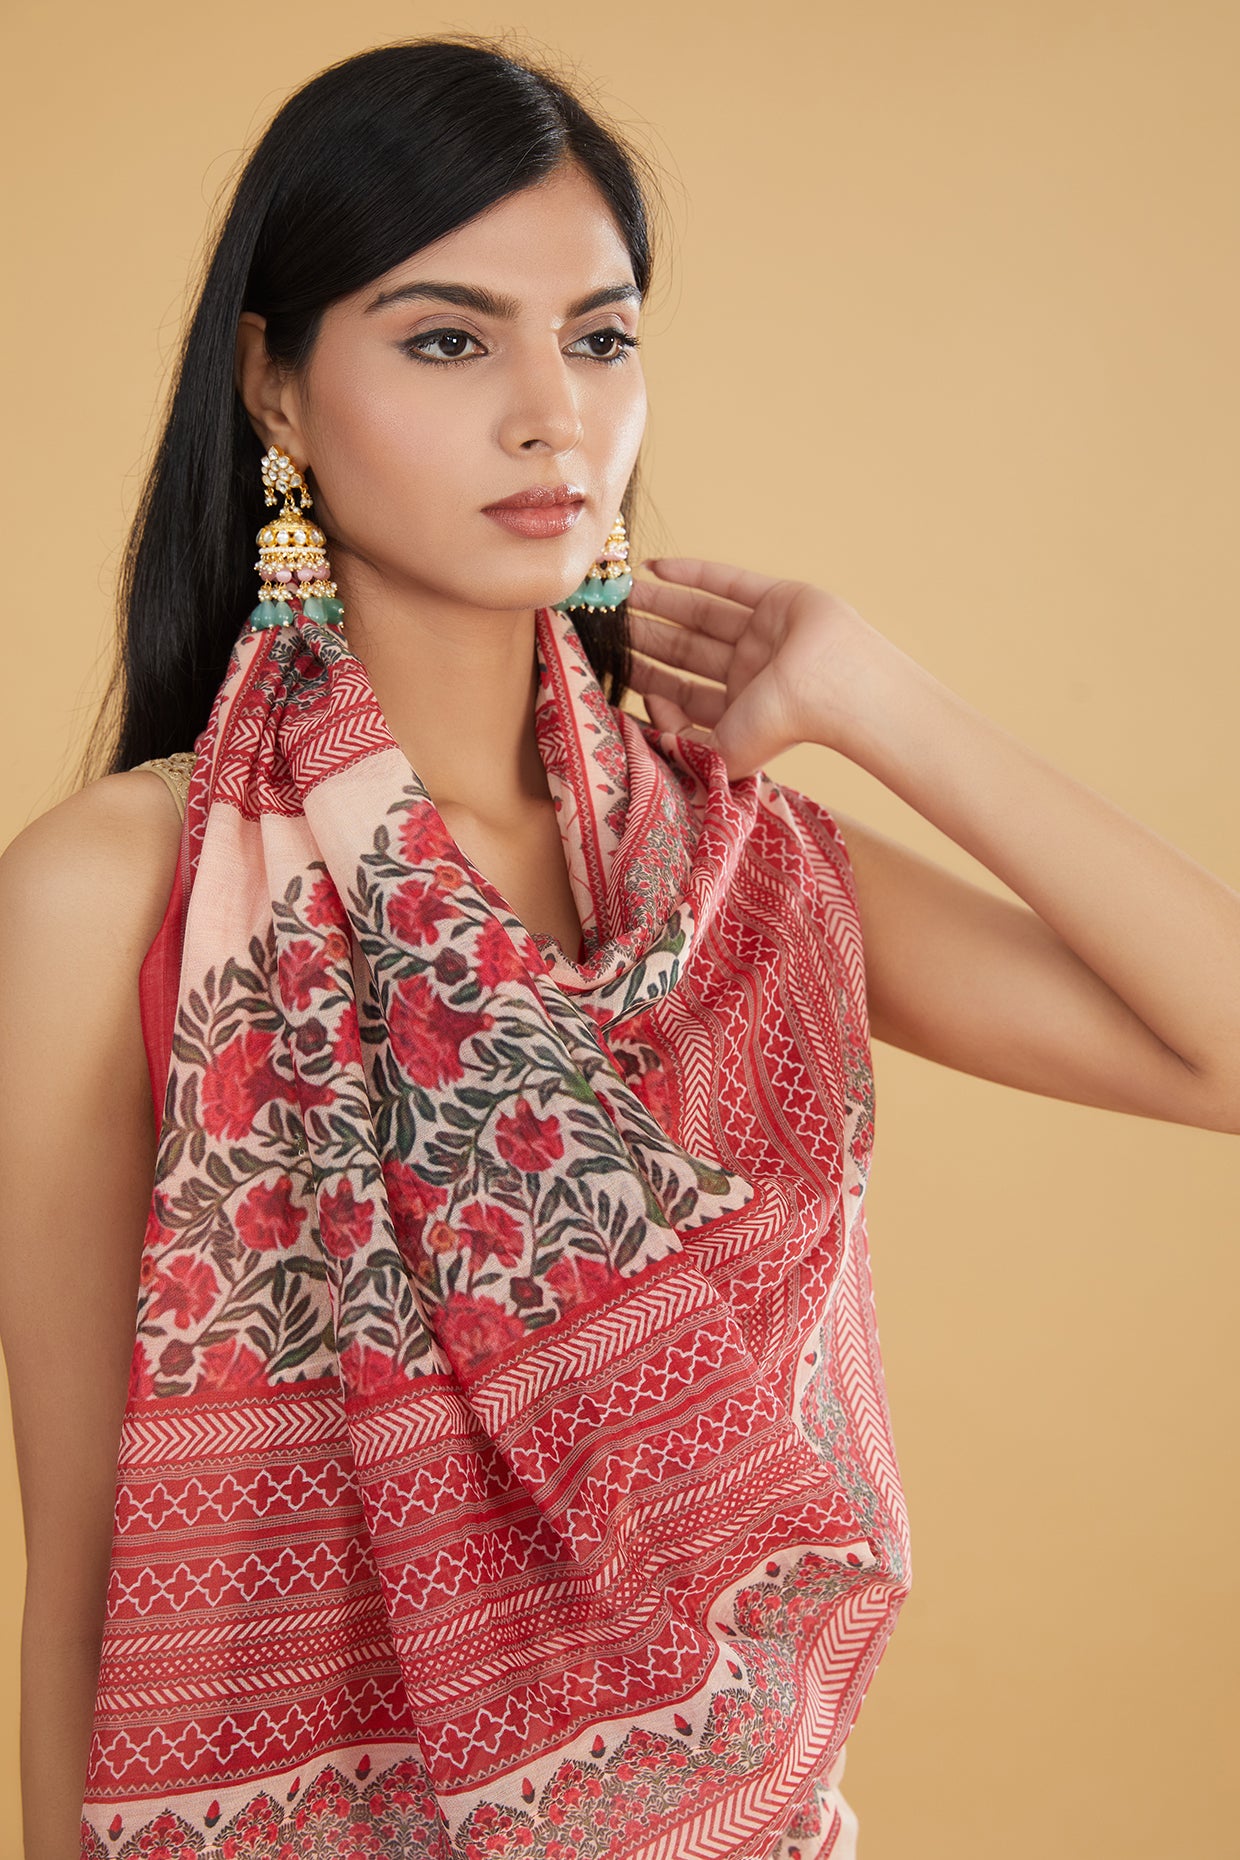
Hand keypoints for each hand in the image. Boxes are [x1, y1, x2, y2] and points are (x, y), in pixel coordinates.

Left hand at [626, 557, 875, 779]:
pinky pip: (728, 583)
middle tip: (605, 622)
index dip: (648, 681)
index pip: (683, 694)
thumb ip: (677, 740)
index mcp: (739, 710)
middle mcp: (750, 672)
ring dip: (660, 603)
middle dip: (645, 638)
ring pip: (700, 615)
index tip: (614, 669)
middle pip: (686, 652)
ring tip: (621, 593)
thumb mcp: (718, 752)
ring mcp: (765, 634)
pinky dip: (692, 573)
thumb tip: (650, 702)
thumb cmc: (782, 727)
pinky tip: (655, 568)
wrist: (835, 688)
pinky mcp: (779, 599)